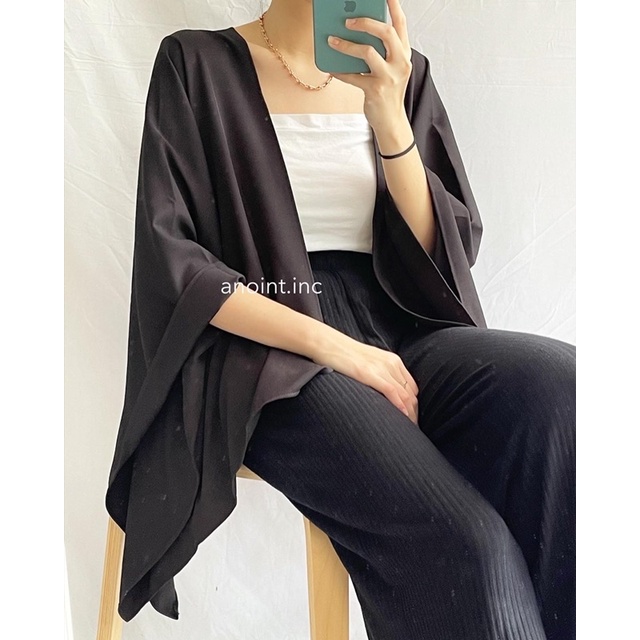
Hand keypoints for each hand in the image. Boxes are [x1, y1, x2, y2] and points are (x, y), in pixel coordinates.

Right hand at [312, 332, 419, 424]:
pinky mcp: (368, 372)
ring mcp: (380, 368)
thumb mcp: (369, 363)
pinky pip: (390, 391)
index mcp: (392, 361)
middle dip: (414, 414)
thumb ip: (380, 375)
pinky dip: (399, 405)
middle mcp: (390, 364)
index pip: (412, 388)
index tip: (411, 420)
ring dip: (409, 414)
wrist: (327, 343)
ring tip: (408, 429)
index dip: (414, 407)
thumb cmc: (344, 356)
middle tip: (412, 430)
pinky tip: (402, 416)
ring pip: (404, 395)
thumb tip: (384, 395)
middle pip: (410, 394)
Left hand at [327, 0, 411, 131]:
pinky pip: (353, 76)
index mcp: (404, 54)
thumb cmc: (387, 91)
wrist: (391, 121)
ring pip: (368, 52)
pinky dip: (340, 71)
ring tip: (331, 40)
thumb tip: (355, 32)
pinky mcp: (375, 90)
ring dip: (347, 45)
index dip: (393, 6)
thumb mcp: (390, 69)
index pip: (400, 24)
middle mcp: (400, 63)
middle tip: (347, 19)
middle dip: (365, 22)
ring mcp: (389, 77)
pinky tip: (331, 66)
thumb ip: (381, 51)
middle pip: (385, 33)